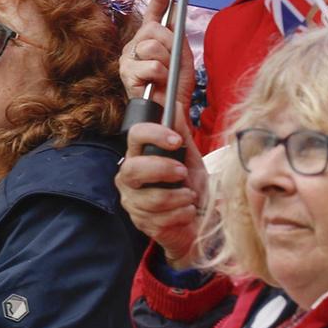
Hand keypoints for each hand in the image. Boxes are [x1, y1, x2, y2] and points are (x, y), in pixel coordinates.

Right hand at [116, 120, 209, 262]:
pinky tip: (187, 212)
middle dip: (162, 169)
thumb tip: (173, 104)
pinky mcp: (141, 224)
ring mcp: (132, 202)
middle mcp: (129, 178)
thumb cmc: (190, 187)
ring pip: (151, 199)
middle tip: (183, 172)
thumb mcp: (190, 157)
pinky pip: (161, 219)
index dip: (154, 135)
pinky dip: (182, 214)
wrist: (198, 222)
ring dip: (179, 197)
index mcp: (139, 155)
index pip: (134, 135)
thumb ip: (181, 132)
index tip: (175, 141)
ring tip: (191, 197)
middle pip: (133, 169)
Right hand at [119, 0, 193, 107]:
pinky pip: (150, 64)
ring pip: (151, 45)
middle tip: (172, 61)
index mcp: (148, 41)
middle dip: (168, 43)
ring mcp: (128, 60)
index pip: (153, 15)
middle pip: (152, 29)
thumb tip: (174, 13)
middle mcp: (135, 47)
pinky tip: (158, 82)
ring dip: (165, 61)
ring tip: (165, 75)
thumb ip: (176, 36)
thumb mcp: (181, 57)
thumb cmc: (174, 87)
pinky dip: (160, 74)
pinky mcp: (127, 74)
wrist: (170, 112)